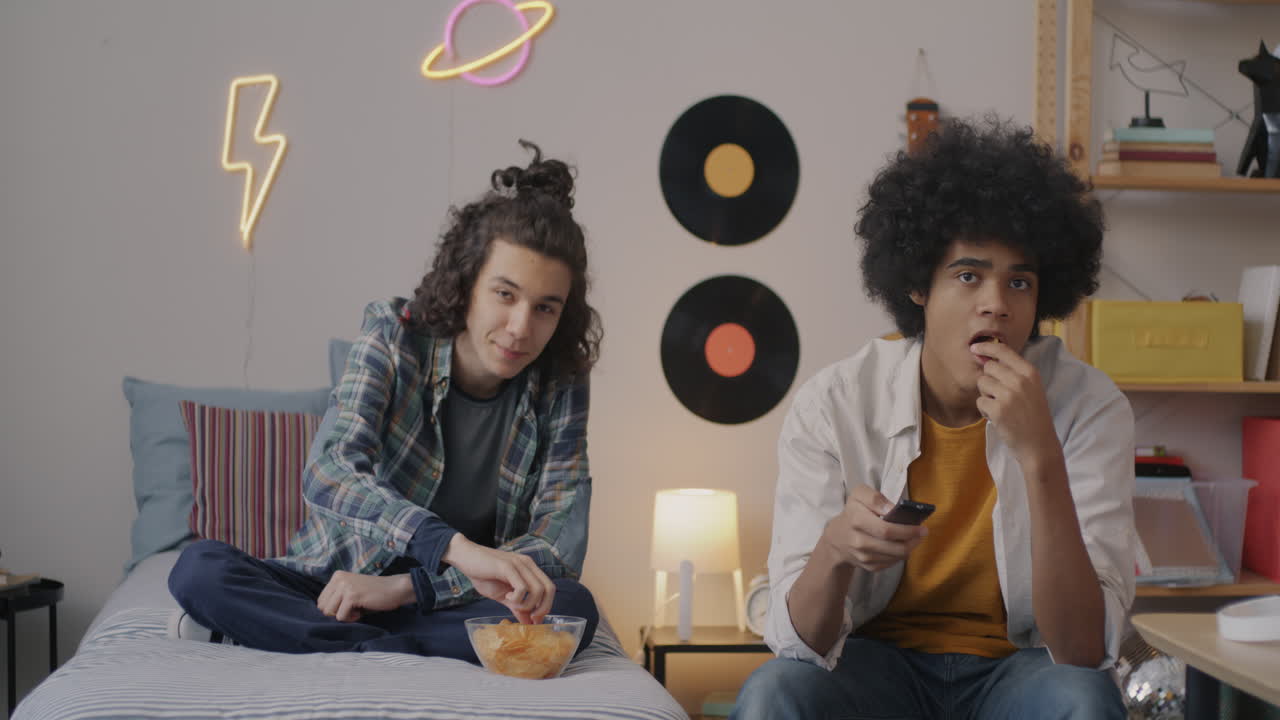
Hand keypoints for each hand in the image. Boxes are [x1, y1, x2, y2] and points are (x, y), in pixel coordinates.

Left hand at [316, 570, 413, 621]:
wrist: (395, 589)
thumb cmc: (374, 594)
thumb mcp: (351, 592)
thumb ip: (337, 598)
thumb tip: (322, 612)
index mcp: (336, 576)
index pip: (321, 601)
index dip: (334, 609)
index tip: (349, 606)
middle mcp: (338, 578)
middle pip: (323, 607)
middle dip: (337, 613)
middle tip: (353, 609)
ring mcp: (345, 586)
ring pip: (330, 612)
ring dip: (344, 616)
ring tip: (357, 610)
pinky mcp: (352, 595)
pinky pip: (340, 616)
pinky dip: (351, 618)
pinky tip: (361, 611)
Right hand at [443, 535, 554, 623]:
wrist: (465, 558)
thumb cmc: (483, 575)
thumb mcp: (503, 595)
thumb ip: (516, 607)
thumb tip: (528, 623)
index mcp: (529, 569)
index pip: (549, 588)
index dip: (546, 606)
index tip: (535, 620)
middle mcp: (528, 564)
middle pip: (549, 589)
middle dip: (542, 608)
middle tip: (530, 618)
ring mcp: (519, 564)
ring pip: (537, 590)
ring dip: (527, 604)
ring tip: (512, 604)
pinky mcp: (508, 567)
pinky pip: (522, 587)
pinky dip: (517, 598)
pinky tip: (506, 597)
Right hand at [819, 484, 927, 571]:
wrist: (837, 538)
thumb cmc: (853, 512)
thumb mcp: (859, 495)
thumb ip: (875, 498)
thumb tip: (893, 509)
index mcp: (856, 520)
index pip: (886, 529)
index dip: (906, 529)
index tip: (921, 526)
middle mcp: (858, 541)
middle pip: (894, 546)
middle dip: (913, 540)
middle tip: (923, 532)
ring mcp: (863, 556)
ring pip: (895, 556)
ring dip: (909, 548)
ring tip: (915, 538)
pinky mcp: (868, 567)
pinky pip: (891, 563)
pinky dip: (900, 555)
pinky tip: (901, 546)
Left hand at [971, 341, 1059, 462]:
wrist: (1039, 444)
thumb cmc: (1033, 415)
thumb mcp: (1032, 388)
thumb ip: (1013, 373)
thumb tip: (985, 358)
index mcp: (1030, 373)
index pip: (1003, 351)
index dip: (986, 347)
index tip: (974, 347)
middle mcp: (1020, 381)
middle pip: (988, 367)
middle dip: (989, 379)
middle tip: (1000, 395)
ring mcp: (1009, 395)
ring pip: (982, 383)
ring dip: (986, 395)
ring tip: (1001, 407)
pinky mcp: (998, 410)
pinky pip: (979, 401)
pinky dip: (985, 410)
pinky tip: (998, 417)